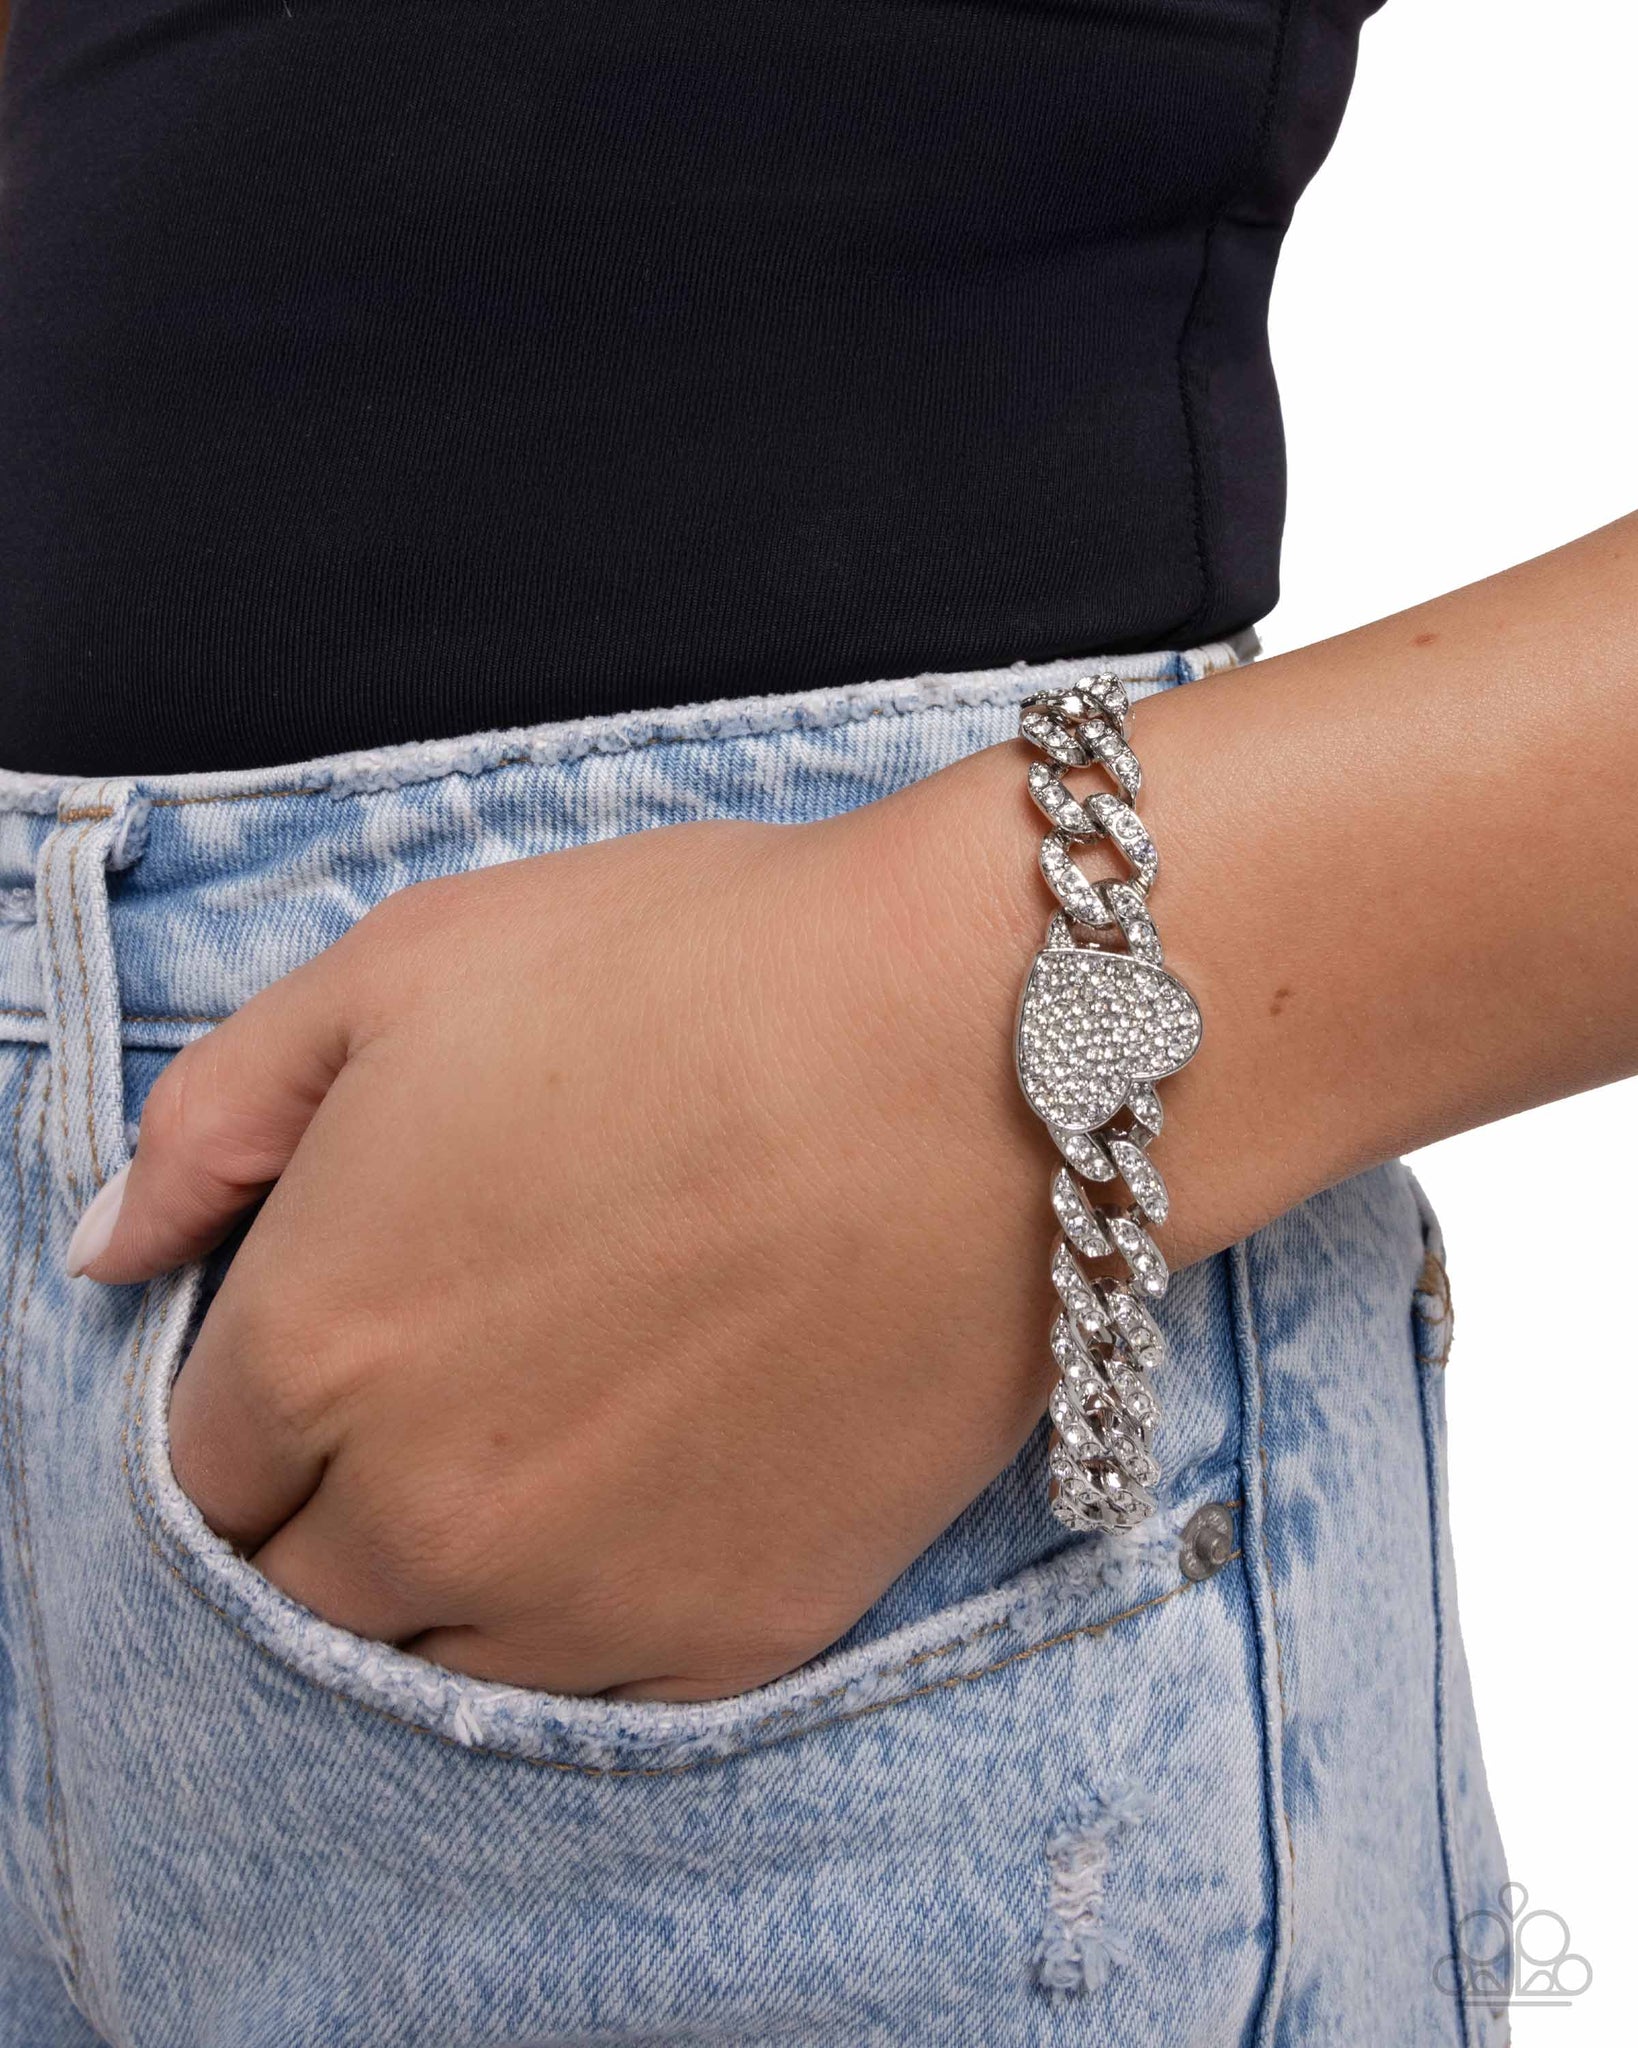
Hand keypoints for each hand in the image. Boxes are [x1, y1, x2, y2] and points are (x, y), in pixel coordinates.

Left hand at [69, 793, 1064, 1699]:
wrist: (987, 1052)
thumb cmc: (701, 976)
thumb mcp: (411, 968)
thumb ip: (217, 1117)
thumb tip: (110, 1250)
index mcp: (316, 1346)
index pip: (201, 1466)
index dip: (263, 1395)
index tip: (345, 1331)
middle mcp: (424, 1513)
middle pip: (299, 1587)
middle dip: (335, 1499)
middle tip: (452, 1380)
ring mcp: (584, 1595)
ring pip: (437, 1656)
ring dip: (457, 1570)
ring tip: (560, 1431)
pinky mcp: (737, 1635)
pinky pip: (598, 1679)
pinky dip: (594, 1605)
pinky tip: (660, 1477)